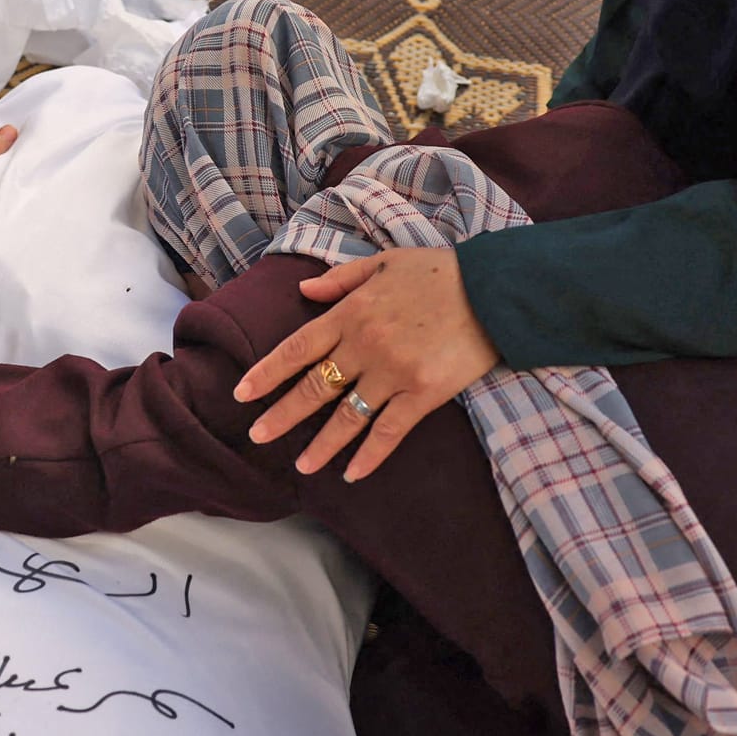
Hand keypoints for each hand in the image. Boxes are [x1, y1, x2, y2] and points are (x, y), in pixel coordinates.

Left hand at [232, 247, 499, 482]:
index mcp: (351, 312)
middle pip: (314, 387)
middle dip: (282, 415)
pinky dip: (368, 455)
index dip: (268, 373)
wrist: (493, 289)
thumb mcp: (384, 262)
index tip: (242, 394)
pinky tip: (352, 473)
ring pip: (347, 417)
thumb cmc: (439, 271)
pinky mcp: (423, 393)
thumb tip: (303, 289)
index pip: (297, 348)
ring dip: (321, 445)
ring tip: (300, 466)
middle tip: (257, 437)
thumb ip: (340, 279)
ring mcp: (393, 372)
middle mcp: (364, 344)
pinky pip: (388, 431)